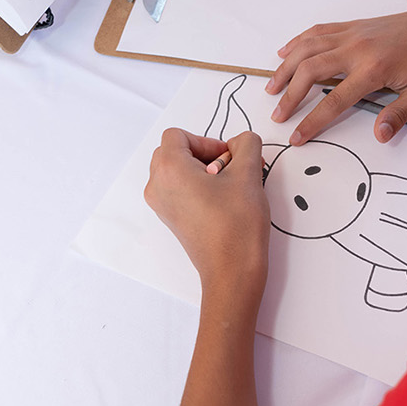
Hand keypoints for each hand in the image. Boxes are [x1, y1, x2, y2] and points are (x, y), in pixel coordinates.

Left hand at [145, 129, 269, 291]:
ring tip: (227, 187)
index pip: (178, 135)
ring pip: (176, 170)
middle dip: (204, 154)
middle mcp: (158, 186)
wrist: (232, 270)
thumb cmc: (236, 225)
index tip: (227, 158)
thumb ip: (247, 144)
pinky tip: (221, 200)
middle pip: (174, 151)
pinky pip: (178, 189)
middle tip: (229, 169)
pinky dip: (197, 186)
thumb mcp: (248, 174)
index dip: (206, 141)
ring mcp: (161, 204)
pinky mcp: (171, 218)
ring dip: (202, 170)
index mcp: (169, 169)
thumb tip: (240, 142)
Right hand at [266, 13, 406, 144]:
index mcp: (374, 70)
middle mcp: (357, 49)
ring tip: (272, 86)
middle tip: (278, 114)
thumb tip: (380, 135)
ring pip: (308, 48)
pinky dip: (298, 42)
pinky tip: (285, 52)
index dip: (312, 121)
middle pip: (311, 71)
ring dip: (286, 67)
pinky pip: (318, 31)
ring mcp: (353, 34)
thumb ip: (400, 114)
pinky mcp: (354, 25)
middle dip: (290, 95)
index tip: (296, 136)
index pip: (334, 101)